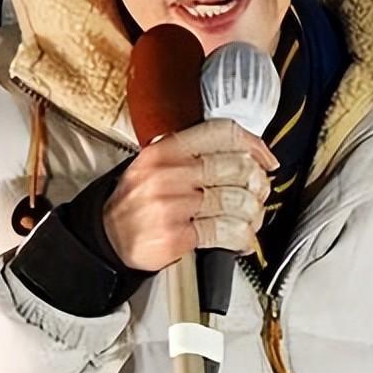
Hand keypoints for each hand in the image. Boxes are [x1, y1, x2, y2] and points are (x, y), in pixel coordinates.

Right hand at [103, 119, 277, 271]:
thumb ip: (193, 153)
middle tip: (257, 194)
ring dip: (253, 213)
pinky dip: (242, 237)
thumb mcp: (154, 164)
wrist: (107, 238)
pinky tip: (240, 239)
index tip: (266, 159)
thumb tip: (244, 153)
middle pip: (237, 167)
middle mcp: (168, 174)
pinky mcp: (176, 236)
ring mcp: (171, 206)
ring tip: (249, 219)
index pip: (222, 133)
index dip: (253, 144)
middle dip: (257, 183)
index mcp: (165, 150)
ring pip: (237, 200)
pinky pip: (226, 231)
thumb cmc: (136, 202)